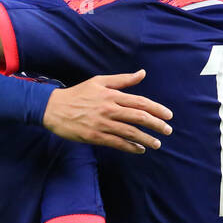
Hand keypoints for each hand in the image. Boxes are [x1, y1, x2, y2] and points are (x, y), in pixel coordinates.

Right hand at [42, 70, 172, 152]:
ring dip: (146, 138)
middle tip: (168, 130)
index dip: (157, 109)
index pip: (140, 102)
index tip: (169, 115)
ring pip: (130, 132)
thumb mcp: (99, 81)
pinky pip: (117, 143)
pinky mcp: (95, 136)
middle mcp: (109, 109)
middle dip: (157, 124)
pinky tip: (140, 149)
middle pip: (139, 117)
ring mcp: (102, 124)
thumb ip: (122, 79)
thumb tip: (142, 73)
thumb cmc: (77, 94)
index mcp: (111, 95)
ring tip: (157, 144)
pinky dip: (130, 147)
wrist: (53, 108)